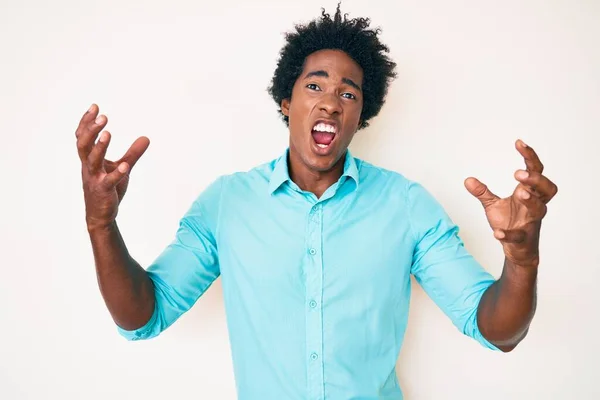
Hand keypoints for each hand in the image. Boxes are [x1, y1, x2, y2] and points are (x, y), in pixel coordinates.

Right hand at [76, 104, 149, 230]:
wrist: (100, 215)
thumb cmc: (108, 188)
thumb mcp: (122, 167)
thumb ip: (133, 153)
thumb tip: (147, 137)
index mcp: (89, 159)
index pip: (83, 137)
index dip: (86, 122)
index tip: (94, 106)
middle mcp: (88, 167)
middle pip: (83, 145)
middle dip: (91, 130)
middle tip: (103, 117)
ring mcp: (95, 179)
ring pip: (92, 161)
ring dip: (100, 147)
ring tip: (108, 133)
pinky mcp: (104, 191)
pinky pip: (109, 181)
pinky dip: (117, 173)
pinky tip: (125, 166)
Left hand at [465, 139, 557, 267]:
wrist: (516, 250)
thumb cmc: (510, 222)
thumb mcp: (492, 205)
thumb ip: (482, 192)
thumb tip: (467, 179)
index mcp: (528, 193)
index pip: (535, 171)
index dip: (530, 157)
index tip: (519, 143)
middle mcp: (534, 206)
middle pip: (547, 188)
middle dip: (536, 179)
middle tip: (518, 174)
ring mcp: (531, 222)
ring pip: (540, 209)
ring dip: (531, 200)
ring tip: (519, 192)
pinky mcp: (523, 238)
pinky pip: (519, 236)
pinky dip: (508, 234)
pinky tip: (497, 233)